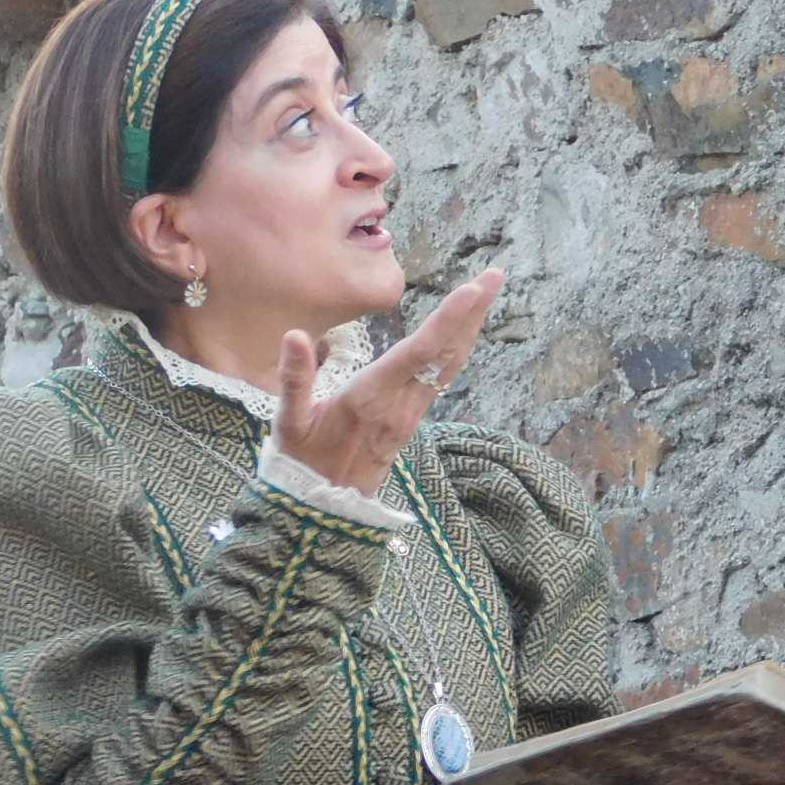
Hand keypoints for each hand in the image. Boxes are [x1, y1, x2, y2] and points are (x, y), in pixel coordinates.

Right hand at [275, 270, 504, 496]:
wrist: (322, 511)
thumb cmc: (301, 462)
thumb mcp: (288, 422)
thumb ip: (294, 379)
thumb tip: (294, 335)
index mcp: (371, 397)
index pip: (419, 352)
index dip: (448, 319)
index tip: (473, 289)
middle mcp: (400, 405)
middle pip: (446, 353)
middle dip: (473, 312)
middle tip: (496, 274)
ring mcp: (410, 415)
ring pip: (449, 366)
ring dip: (470, 328)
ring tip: (487, 293)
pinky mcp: (411, 422)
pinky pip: (442, 379)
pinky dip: (456, 349)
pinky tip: (463, 334)